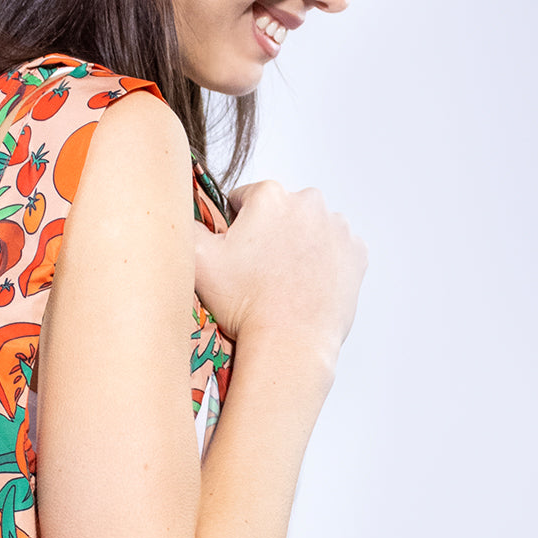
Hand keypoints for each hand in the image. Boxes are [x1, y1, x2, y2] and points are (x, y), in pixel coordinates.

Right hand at [193, 180, 368, 366]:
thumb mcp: (197, 261)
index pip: (243, 200)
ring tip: (282, 283)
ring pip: (309, 231)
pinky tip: (305, 287)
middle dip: (268, 236)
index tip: (235, 257)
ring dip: (296, 249)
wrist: (290, 342)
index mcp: (269, 196)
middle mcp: (308, 201)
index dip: (234, 229)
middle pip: (280, 213)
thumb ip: (185, 227)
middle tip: (257, 274)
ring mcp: (337, 227)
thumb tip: (182, 212)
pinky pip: (334, 251)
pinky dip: (322, 265)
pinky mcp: (356, 252)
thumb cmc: (244, 304)